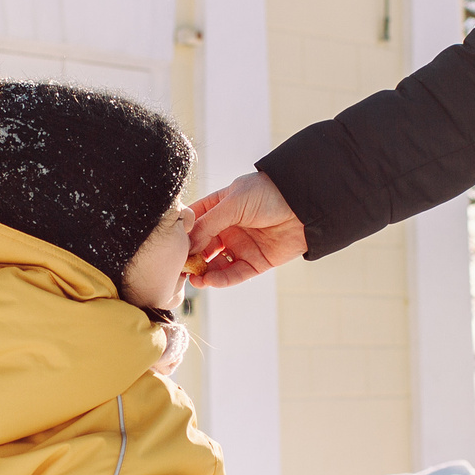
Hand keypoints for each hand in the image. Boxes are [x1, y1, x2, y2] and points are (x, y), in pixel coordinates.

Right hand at [186, 173, 305, 288]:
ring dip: (204, 273)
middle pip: (201, 247)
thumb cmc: (269, 194)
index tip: (170, 247)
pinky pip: (234, 274)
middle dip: (190, 258)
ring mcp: (240, 247)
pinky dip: (221, 279)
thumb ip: (210, 223)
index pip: (193, 223)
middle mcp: (227, 229)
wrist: (304, 206)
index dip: (181, 235)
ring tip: (195, 278)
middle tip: (179, 268)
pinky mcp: (255, 262)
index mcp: (219, 209)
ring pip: (215, 264)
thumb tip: (188, 245)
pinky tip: (210, 280)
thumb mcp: (234, 202)